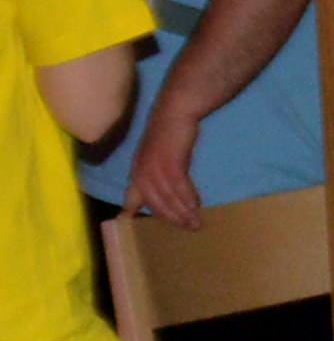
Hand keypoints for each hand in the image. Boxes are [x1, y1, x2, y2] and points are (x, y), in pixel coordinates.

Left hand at [123, 99, 202, 226]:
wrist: (173, 112)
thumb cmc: (167, 132)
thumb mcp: (155, 155)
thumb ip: (156, 172)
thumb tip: (164, 190)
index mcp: (137, 172)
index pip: (131, 198)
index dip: (130, 213)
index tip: (130, 225)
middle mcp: (143, 173)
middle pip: (156, 203)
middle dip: (171, 218)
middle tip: (187, 228)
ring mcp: (156, 168)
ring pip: (169, 198)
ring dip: (183, 212)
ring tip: (196, 223)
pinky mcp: (171, 163)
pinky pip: (180, 187)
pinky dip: (189, 198)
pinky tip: (197, 205)